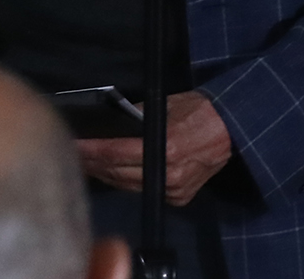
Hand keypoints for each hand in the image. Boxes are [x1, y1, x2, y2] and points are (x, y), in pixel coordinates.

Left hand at [76, 91, 232, 205]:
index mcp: (166, 147)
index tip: (73, 144)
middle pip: (118, 173)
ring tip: (85, 164)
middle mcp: (169, 174)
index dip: (91, 150)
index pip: (116, 153)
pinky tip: (110, 173)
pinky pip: (142, 190)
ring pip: (128, 185)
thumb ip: (134, 118)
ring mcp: (175, 190)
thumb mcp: (163, 105)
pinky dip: (124, 181)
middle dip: (92, 164)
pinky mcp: (178, 198)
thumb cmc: (196, 111)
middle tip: (73, 154)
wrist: (230, 131)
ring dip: (105, 175)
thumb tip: (107, 126)